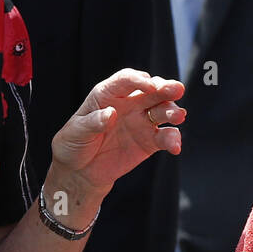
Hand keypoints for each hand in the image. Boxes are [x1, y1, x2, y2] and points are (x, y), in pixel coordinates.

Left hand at [49, 69, 184, 196]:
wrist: (80, 171)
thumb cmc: (74, 144)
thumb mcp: (76, 132)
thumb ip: (92, 122)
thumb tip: (110, 114)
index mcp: (108, 94)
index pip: (126, 80)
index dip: (139, 80)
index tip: (150, 86)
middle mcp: (129, 103)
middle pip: (151, 90)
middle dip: (165, 87)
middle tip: (176, 90)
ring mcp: (141, 121)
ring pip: (163, 110)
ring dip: (173, 111)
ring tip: (178, 117)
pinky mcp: (150, 140)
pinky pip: (165, 137)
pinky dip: (173, 140)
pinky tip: (175, 147)